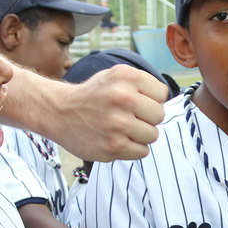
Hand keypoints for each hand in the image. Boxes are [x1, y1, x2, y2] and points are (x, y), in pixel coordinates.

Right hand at [17, 64, 164, 160]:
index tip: (135, 102)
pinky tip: (117, 140)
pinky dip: (132, 149)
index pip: (162, 94)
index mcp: (126, 76)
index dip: (150, 100)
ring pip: (153, 135)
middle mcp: (123, 97)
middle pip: (159, 116)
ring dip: (140, 135)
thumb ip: (142, 84)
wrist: (58, 111)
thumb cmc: (92, 95)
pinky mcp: (113, 146)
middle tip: (128, 117)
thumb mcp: (115, 76)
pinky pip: (142, 152)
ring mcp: (118, 124)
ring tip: (121, 129)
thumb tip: (169, 102)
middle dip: (147, 119)